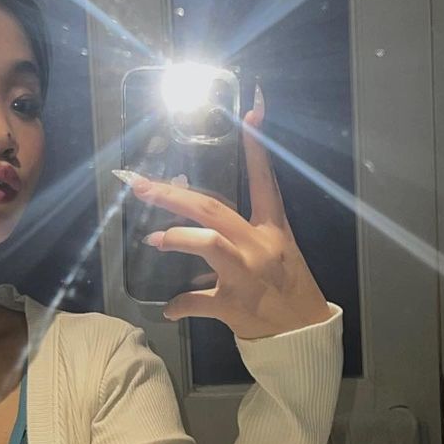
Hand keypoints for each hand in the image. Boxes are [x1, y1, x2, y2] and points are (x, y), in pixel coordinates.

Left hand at [117, 85, 331, 338]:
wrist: (302, 331)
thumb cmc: (288, 287)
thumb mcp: (278, 250)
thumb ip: (245, 230)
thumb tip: (203, 218)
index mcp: (273, 229)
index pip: (264, 181)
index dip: (256, 148)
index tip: (251, 112)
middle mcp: (258, 246)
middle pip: (212, 209)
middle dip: (174, 195)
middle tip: (141, 185)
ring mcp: (245, 274)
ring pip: (207, 243)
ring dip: (176, 238)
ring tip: (154, 239)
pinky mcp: (233, 303)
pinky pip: (197, 300)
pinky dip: (180, 304)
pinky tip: (170, 306)